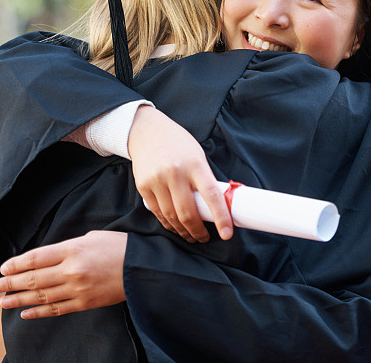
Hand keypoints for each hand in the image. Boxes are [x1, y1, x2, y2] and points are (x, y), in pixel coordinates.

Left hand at [0, 231, 126, 318]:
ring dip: (19, 300)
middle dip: (11, 283)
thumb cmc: (120, 247)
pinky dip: (39, 312)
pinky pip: (56, 309)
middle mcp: (71, 270)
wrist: (143, 268)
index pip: (36, 258)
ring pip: (41, 296)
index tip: (3, 269)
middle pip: (33, 278)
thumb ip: (69, 247)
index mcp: (73, 249)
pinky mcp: (85, 302)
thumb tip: (49, 256)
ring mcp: (77, 288)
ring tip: (3, 301)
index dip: (16, 264)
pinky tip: (26, 313)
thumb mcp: (93, 237)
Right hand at [127, 106, 232, 242]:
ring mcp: (157, 180)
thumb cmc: (179, 145)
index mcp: (195, 164)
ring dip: (182, 231)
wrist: (147, 132)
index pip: (212, 195)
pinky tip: (174, 226)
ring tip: (190, 235)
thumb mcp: (198, 156)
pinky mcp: (143, 186)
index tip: (227, 233)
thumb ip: (204, 179)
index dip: (221, 216)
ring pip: (171, 216)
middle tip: (204, 238)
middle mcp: (175, 173)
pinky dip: (167, 223)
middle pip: (187, 212)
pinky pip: (157, 212)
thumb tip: (218, 206)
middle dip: (197, 231)